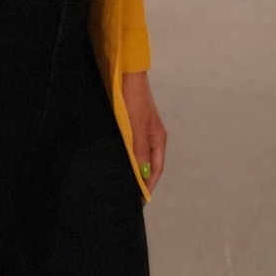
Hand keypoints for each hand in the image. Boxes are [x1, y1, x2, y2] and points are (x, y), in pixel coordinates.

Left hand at [122, 71, 166, 193]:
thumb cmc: (134, 103)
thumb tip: (142, 176)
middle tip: (128, 194)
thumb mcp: (137, 129)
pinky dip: (127, 156)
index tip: (139, 200)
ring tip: (122, 181)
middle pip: (149, 163)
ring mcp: (142, 129)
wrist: (127, 75)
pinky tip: (117, 160)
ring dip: (134, 168)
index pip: (156, 169)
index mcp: (158, 139)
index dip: (148, 185)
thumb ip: (140, 152)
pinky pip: (131, 145)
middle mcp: (153, 136)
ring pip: (139, 155)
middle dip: (141, 179)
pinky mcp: (131, 123)